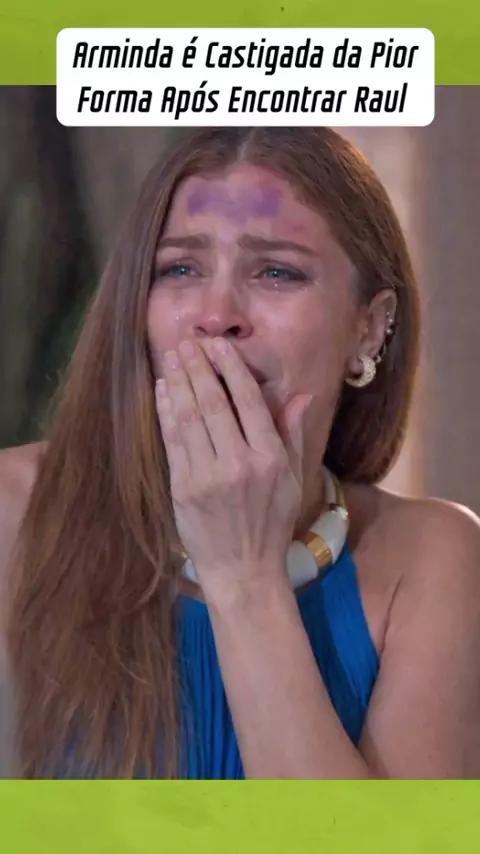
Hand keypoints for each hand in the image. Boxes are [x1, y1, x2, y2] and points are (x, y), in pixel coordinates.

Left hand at [155, 337, 311, 597]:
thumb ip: (292, 433)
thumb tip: (302, 394)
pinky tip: (163, 390)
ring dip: (179, 383)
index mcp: (269, 458)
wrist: (242, 569)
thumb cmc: (271, 522)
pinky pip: (172, 441)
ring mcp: (207, 476)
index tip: (219, 345)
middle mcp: (239, 463)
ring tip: (174, 356)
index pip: (248, 401)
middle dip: (199, 367)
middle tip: (189, 341)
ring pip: (190, 417)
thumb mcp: (292, 478)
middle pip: (214, 403)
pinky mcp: (183, 488)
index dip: (231, 368)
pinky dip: (166, 412)